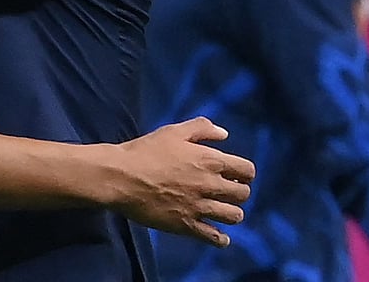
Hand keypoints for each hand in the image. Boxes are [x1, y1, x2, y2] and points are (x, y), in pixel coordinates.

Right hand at [105, 117, 253, 247]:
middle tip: (226, 191)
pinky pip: (214, 238)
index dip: (244, 172)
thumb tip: (224, 134)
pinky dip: (221, 239)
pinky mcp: (186, 225)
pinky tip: (219, 236)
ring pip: (234, 216)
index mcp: (210, 161)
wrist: (121, 176)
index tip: (236, 174)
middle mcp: (210, 185)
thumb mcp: (173, 131)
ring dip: (231, 213)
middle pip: (243, 194)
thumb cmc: (145, 151)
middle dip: (238, 192)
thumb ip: (201, 129)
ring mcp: (199, 207)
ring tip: (221, 210)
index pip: (247, 170)